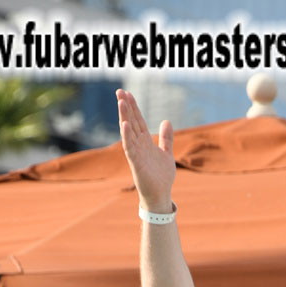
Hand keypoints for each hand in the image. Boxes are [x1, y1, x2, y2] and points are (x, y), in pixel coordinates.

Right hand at [117, 89, 175, 212]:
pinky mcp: (136, 164)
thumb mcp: (166, 153)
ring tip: (120, 102)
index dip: (133, 107)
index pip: (138, 121)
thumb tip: (167, 121)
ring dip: (124, 117)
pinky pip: (129, 148)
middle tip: (119, 91)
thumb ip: (166, 138)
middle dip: (126, 107)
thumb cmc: (161, 177)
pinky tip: (124, 125)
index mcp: (145, 142)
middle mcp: (139, 146)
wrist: (160, 196)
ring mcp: (136, 154)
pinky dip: (126, 137)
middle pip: (131, 122)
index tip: (127, 93)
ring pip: (128, 132)